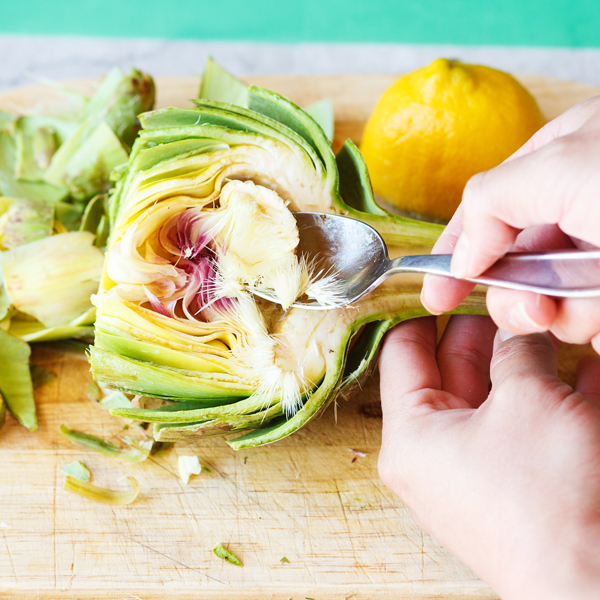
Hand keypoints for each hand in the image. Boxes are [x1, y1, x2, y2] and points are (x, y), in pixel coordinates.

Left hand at [378, 315, 599, 599]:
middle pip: (452, 371)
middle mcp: (436, 453)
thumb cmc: (548, 494)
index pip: (403, 352)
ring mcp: (478, 471)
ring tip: (545, 321)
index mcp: (413, 433)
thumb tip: (518, 325)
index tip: (451, 282)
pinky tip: (583, 362)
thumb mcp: (529, 401)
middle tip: (507, 296)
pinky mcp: (518, 486)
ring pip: (496, 397)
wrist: (595, 585)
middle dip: (483, 333)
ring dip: (523, 361)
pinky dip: (552, 396)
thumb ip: (517, 351)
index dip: (426, 310)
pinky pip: (527, 427)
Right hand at [421, 96, 599, 351]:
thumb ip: (489, 201)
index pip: (485, 208)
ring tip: (598, 305)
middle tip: (541, 309)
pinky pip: (586, 322)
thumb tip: (465, 257)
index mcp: (560, 159)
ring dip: (563, 316)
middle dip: (517, 297)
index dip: (455, 254)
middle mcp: (578, 207)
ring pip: (549, 302)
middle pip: (511, 265)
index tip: (435, 298)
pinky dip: (594, 327)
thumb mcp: (559, 165)